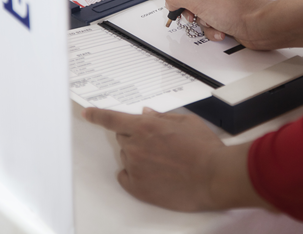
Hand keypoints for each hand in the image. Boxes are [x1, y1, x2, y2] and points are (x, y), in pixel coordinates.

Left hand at [82, 107, 224, 210]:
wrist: (214, 177)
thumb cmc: (204, 149)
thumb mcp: (186, 122)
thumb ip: (162, 117)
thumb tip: (148, 114)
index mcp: (145, 126)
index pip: (112, 118)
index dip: (97, 115)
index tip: (88, 114)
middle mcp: (135, 146)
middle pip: (122, 137)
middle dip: (135, 137)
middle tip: (158, 144)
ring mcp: (135, 168)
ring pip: (126, 157)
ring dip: (138, 156)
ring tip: (165, 162)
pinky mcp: (138, 187)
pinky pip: (125, 176)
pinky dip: (134, 174)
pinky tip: (153, 175)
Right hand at [165, 0, 270, 47]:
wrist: (258, 26)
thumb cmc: (235, 9)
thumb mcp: (196, 0)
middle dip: (192, 9)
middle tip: (191, 15)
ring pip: (205, 9)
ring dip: (204, 21)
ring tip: (211, 23)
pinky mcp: (234, 11)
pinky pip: (216, 18)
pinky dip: (215, 27)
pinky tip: (220, 30)